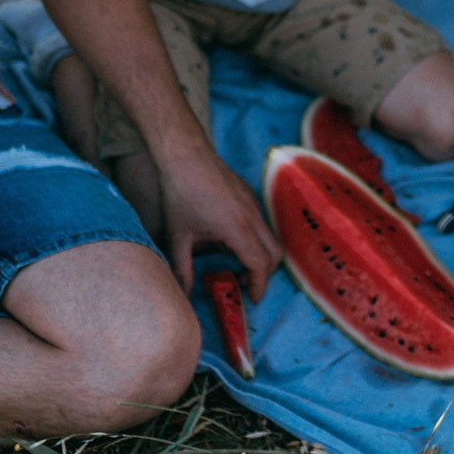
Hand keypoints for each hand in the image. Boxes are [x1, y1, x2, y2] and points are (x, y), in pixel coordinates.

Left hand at [152, 138, 282, 296]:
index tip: (252, 299)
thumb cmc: (180, 193)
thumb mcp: (178, 236)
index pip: (260, 265)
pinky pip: (261, 222)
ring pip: (270, 237)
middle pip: (275, 254)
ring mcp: (253, 204)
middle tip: (244, 283)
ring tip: (235, 262)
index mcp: (238, 229)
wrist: (185, 155)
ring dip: (259, 254)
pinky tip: (229, 238)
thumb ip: (182, 268)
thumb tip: (183, 294)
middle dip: (265, 273)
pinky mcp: (249, 195)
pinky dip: (255, 238)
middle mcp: (252, 217)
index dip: (260, 285)